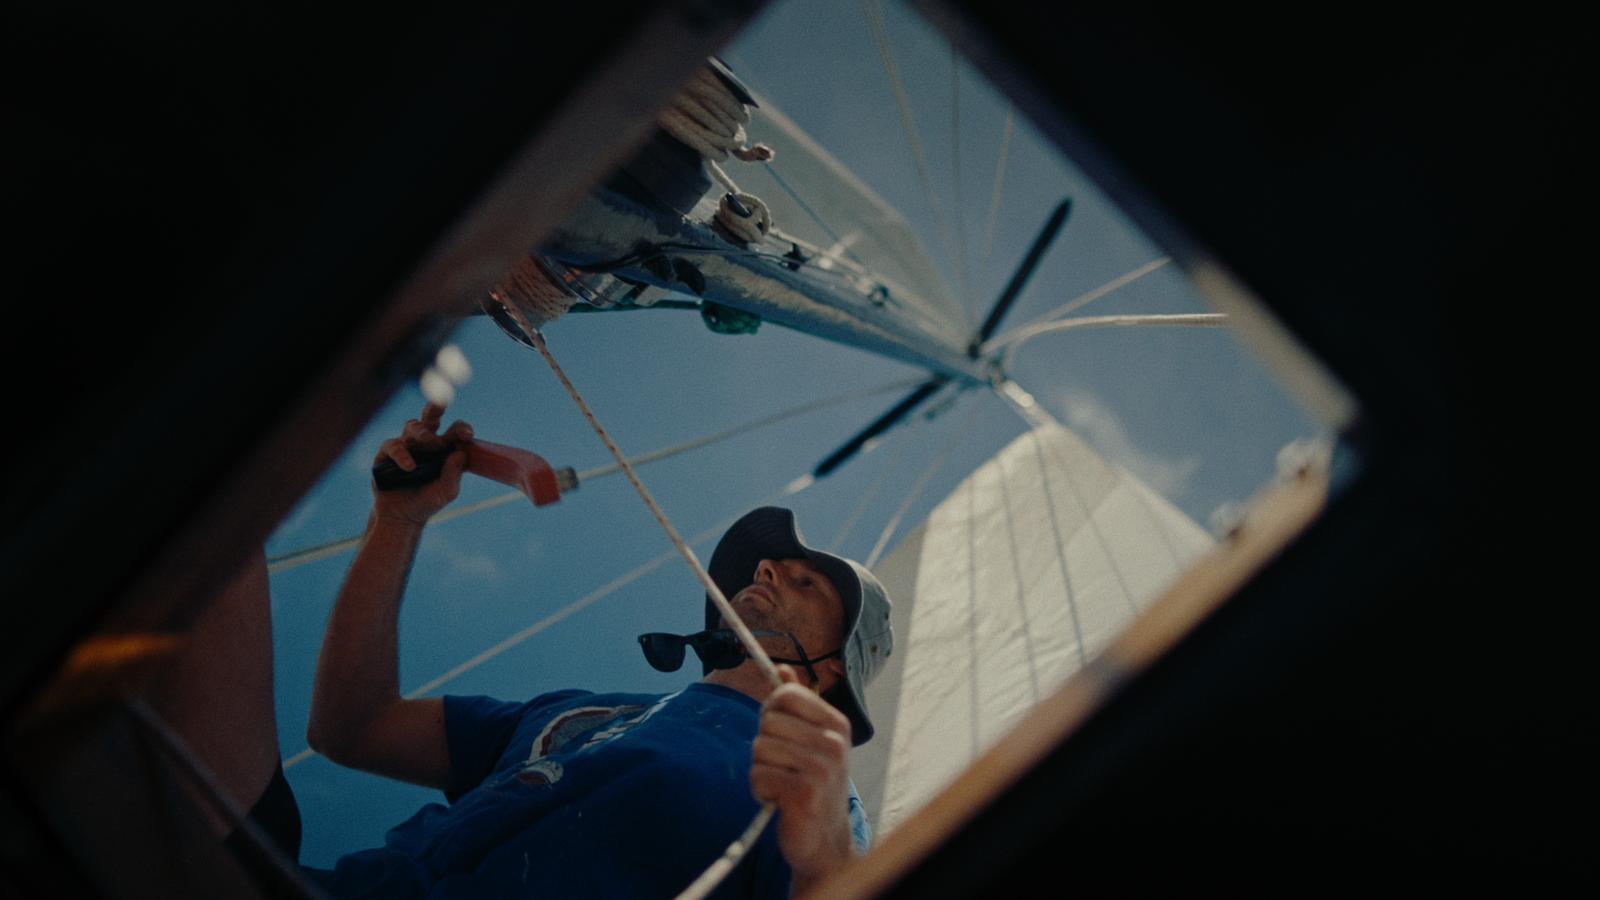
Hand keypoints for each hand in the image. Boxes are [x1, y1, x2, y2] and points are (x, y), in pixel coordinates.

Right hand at [371, 402, 473, 526]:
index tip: (467, 435)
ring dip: (421, 431)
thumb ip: (454, 474)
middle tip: (442, 401)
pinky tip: (410, 466)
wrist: (403, 517)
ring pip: (412, 426)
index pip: (454, 431)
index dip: (462, 429)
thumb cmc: (428, 501)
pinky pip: (394, 446)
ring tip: (428, 440)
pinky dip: (402, 454)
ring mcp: (406, 446)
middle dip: (436, 406)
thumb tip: (460, 453)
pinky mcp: (387, 455)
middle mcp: (425, 443)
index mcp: (444, 448)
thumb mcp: (447, 492)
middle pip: (431, 418)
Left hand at [751, 665, 855, 891]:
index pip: (786, 694)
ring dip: (761, 770)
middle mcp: (834, 743)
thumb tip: (781, 667)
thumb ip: (796, 703)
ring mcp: (822, 769)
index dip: (771, 711)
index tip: (779, 733)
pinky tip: (778, 800)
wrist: (824, 840)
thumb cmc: (813, 785)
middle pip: (768, 721)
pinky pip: (759, 776)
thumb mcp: (810, 740)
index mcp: (837, 724)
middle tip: (783, 766)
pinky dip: (760, 790)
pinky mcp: (805, 794)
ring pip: (760, 748)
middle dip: (764, 745)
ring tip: (781, 785)